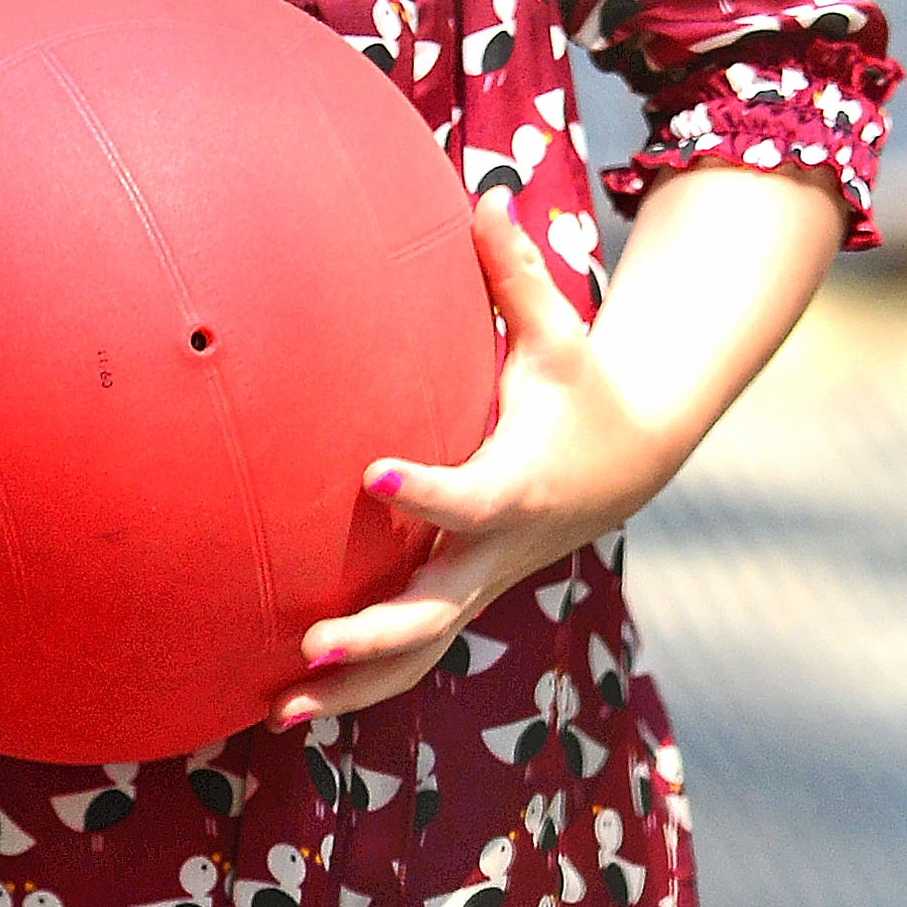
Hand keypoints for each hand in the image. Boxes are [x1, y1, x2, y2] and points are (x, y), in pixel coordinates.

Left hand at [270, 194, 687, 728]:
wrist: (630, 459)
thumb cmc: (580, 383)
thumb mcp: (558, 330)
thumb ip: (514, 273)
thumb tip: (480, 197)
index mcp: (516, 484)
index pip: (466, 496)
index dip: (423, 491)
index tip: (369, 473)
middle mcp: (495, 549)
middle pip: (436, 611)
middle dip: (375, 634)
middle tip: (311, 643)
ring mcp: (477, 583)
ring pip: (418, 655)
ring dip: (353, 688)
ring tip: (276, 710)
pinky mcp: (460, 595)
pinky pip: (410, 654)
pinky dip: (358, 687)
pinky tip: (280, 707)